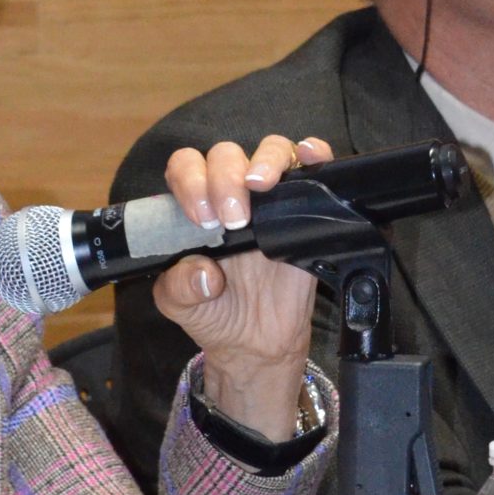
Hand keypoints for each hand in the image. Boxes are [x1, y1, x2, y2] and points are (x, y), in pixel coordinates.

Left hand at [152, 134, 331, 441]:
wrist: (256, 344)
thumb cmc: (213, 312)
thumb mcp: (179, 304)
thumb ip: (178, 286)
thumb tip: (204, 272)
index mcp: (196, 206)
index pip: (186, 167)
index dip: (190, 181)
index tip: (201, 217)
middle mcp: (232, 193)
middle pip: (227, 155)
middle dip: (225, 178)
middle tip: (231, 220)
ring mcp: (272, 199)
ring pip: (270, 150)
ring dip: (264, 162)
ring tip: (260, 187)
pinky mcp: (308, 210)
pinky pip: (315, 166)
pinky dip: (314, 151)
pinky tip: (306, 156)